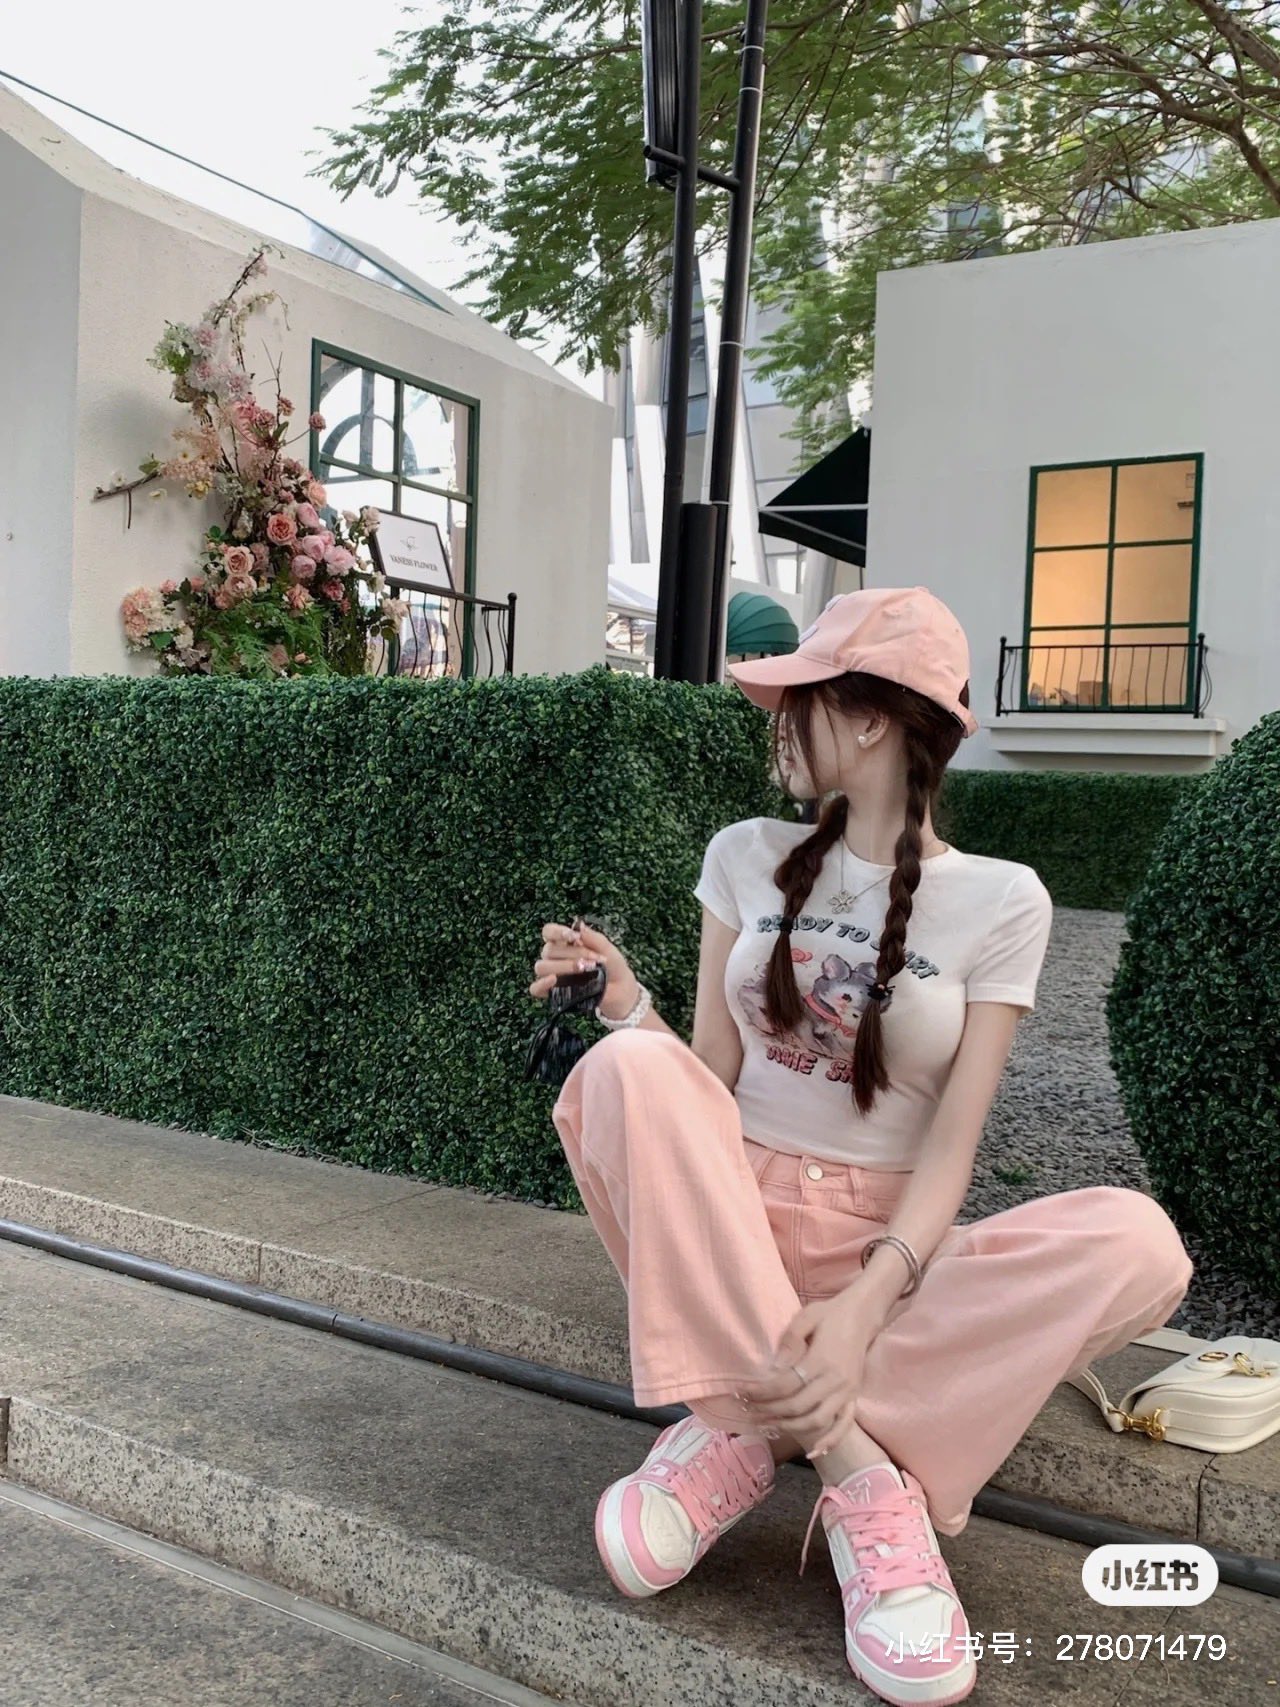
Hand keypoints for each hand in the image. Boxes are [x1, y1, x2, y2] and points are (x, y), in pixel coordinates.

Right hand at [529, 917, 634, 1016]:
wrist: (621, 990)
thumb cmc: (612, 966)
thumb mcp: (607, 949)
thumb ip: (593, 938)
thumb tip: (579, 926)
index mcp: (564, 942)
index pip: (549, 931)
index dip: (556, 931)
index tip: (573, 936)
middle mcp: (554, 957)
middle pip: (549, 950)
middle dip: (573, 953)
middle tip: (594, 961)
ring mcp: (552, 975)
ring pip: (542, 967)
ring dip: (562, 966)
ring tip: (583, 970)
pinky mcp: (553, 993)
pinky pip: (536, 988)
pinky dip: (542, 984)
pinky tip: (553, 980)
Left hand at [736, 1290, 876, 1459]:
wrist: (863, 1315)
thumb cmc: (831, 1313)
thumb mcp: (806, 1316)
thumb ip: (790, 1340)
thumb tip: (775, 1367)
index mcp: (822, 1360)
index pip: (786, 1384)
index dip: (762, 1391)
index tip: (742, 1391)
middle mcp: (836, 1381)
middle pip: (797, 1406)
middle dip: (769, 1411)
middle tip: (747, 1410)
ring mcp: (847, 1392)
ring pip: (817, 1420)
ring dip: (790, 1427)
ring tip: (767, 1425)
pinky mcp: (854, 1397)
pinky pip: (844, 1425)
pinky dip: (831, 1441)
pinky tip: (814, 1452)